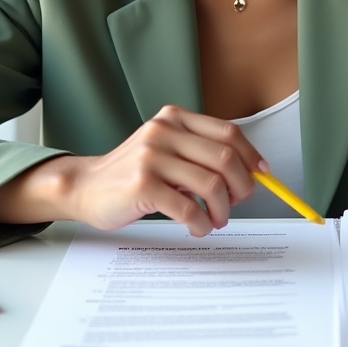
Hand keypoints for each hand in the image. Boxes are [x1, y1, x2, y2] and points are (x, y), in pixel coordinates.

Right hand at [0, 105, 265, 236]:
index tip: (261, 175)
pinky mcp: (143, 184)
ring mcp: (151, 156)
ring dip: (222, 210)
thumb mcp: (166, 149)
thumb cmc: (133, 172)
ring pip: (211, 184)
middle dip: (241, 187)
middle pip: (225, 158)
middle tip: (236, 205)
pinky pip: (189, 208)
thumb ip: (200, 153)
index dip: (251, 156)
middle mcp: (164, 131)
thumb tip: (250, 172)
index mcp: (174, 118)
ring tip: (215, 221)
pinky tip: (197, 228)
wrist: (86, 187)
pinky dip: (201, 224)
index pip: (228, 132)